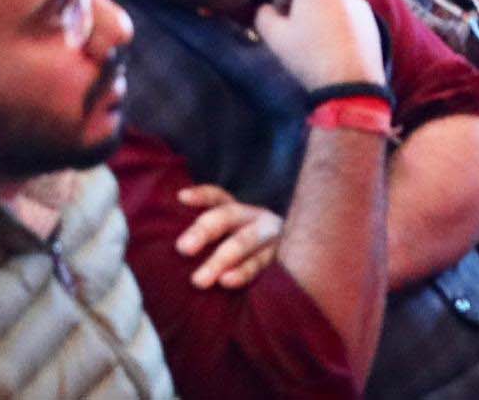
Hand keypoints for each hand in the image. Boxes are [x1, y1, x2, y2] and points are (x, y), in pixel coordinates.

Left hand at [172, 186, 287, 290]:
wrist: (308, 264)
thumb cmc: (252, 255)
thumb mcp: (235, 238)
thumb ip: (211, 237)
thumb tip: (171, 246)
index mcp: (241, 212)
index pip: (218, 197)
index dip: (201, 196)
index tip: (181, 198)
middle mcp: (256, 219)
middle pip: (227, 217)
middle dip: (203, 231)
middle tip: (182, 249)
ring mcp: (272, 239)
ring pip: (244, 243)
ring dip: (221, 259)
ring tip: (200, 278)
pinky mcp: (282, 260)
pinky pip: (261, 266)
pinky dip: (243, 273)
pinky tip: (227, 282)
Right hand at [247, 0, 387, 91]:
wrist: (354, 88)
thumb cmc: (310, 60)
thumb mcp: (274, 37)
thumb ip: (265, 13)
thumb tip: (273, 8)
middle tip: (291, 32)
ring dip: (310, 10)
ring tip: (313, 44)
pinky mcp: (366, 11)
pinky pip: (339, 8)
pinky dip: (330, 22)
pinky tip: (330, 48)